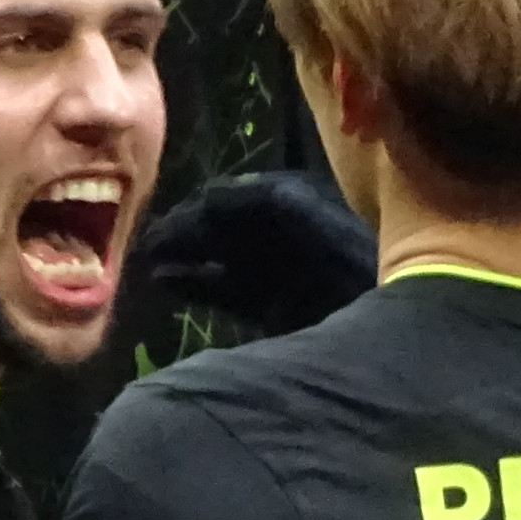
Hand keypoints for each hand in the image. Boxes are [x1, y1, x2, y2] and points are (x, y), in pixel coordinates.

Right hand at [127, 172, 379, 338]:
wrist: (379, 322)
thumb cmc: (339, 251)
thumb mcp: (290, 208)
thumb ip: (244, 198)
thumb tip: (200, 199)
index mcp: (291, 201)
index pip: (229, 198)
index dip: (193, 208)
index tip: (157, 219)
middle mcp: (281, 232)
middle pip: (220, 229)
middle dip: (182, 234)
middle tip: (141, 245)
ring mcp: (277, 272)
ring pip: (218, 259)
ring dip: (183, 259)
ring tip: (146, 265)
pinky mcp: (274, 307)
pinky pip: (225, 291)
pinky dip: (195, 286)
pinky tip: (165, 282)